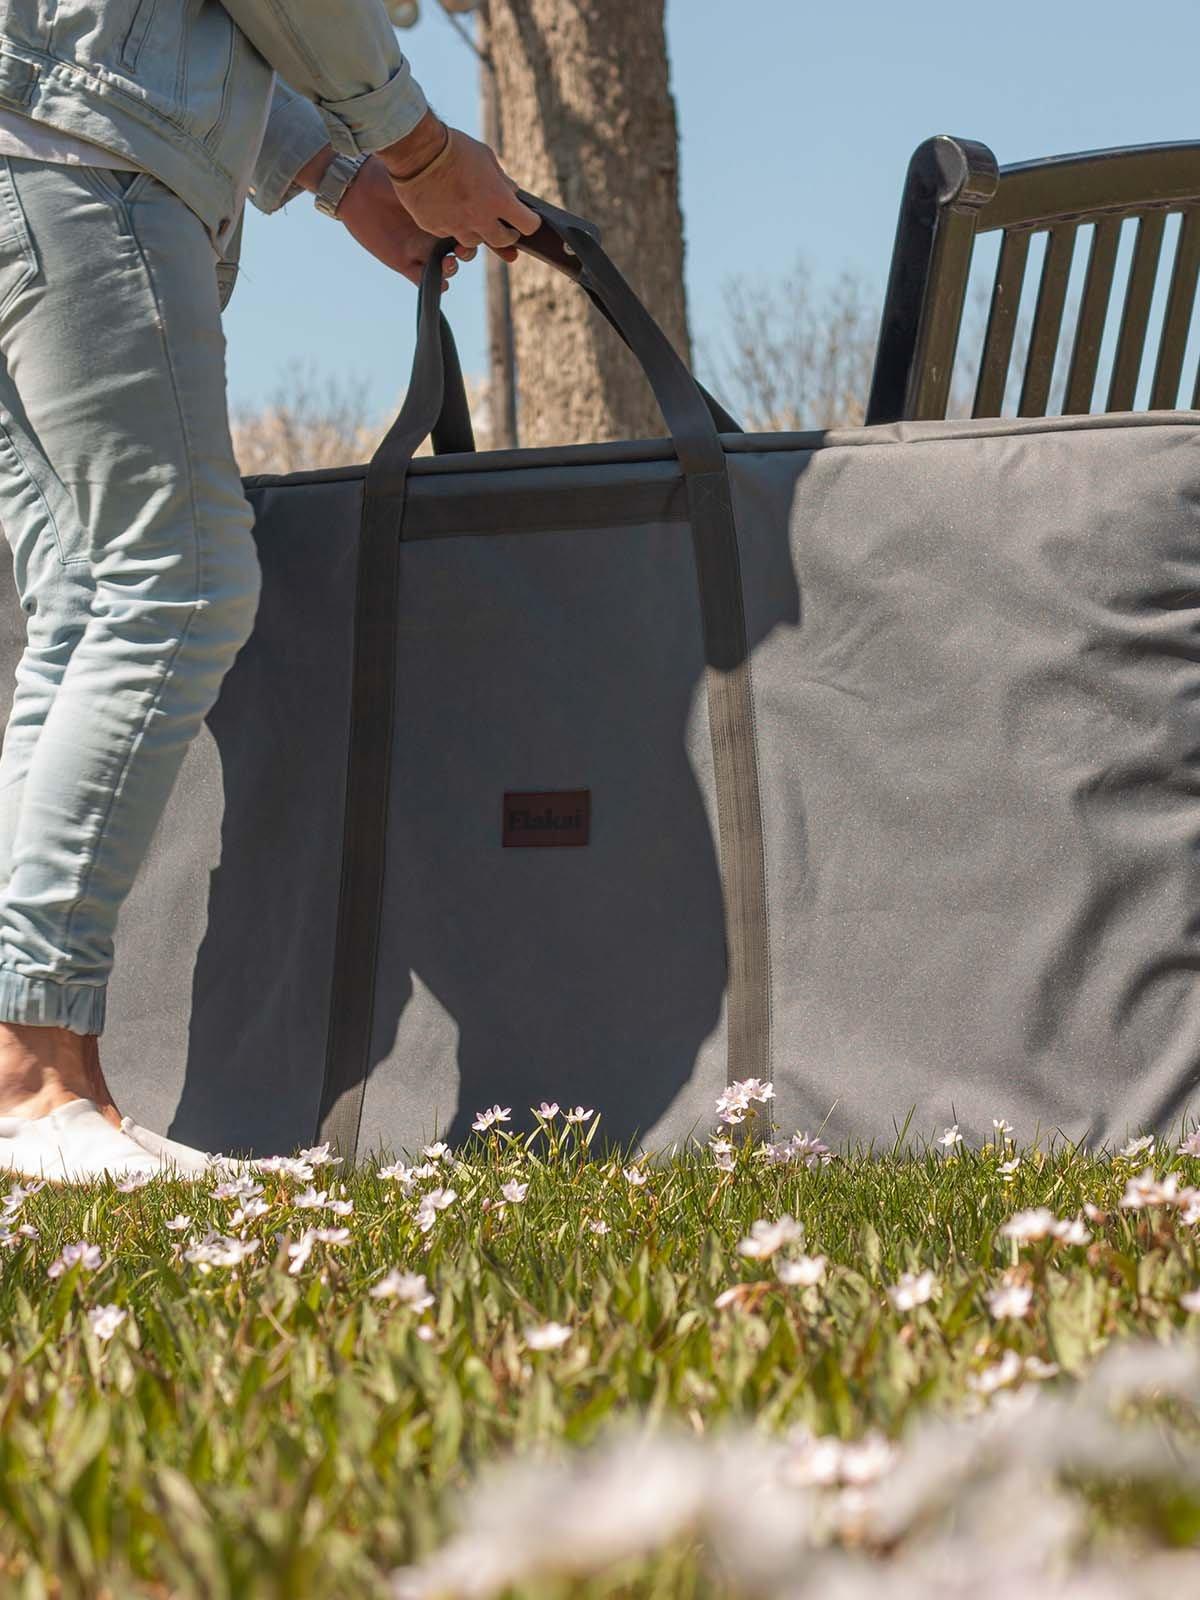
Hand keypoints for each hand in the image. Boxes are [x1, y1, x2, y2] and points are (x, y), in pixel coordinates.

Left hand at [335, 155, 474, 289]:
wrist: (355, 186)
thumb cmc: (385, 174)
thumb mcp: (416, 174)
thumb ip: (439, 181)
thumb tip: (462, 173)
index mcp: (440, 210)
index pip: (467, 225)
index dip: (475, 230)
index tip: (476, 228)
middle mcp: (433, 231)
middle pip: (462, 249)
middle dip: (467, 252)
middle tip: (462, 248)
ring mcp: (420, 248)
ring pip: (447, 267)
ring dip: (452, 269)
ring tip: (449, 262)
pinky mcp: (404, 262)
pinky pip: (424, 279)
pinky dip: (436, 284)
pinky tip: (440, 281)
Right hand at [378, 114, 538, 261]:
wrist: (416, 149)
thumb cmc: (455, 147)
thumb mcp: (486, 157)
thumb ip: (501, 179)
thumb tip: (511, 192)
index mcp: (498, 200)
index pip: (528, 224)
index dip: (530, 222)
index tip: (528, 218)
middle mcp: (479, 219)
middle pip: (502, 241)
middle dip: (508, 235)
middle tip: (507, 229)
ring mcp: (456, 226)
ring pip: (474, 242)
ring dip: (478, 232)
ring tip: (475, 218)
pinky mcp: (435, 227)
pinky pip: (448, 233)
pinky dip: (452, 225)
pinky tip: (448, 210)